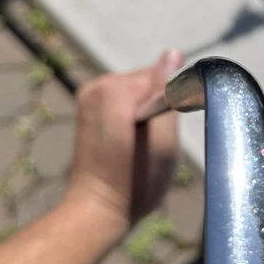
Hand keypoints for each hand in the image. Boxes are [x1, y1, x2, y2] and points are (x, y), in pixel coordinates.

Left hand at [65, 49, 183, 238]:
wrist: (97, 209)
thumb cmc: (136, 182)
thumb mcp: (163, 141)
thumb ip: (170, 94)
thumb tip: (173, 54)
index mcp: (114, 89)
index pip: (164, 78)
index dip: (173, 105)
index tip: (164, 135)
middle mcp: (97, 85)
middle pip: (149, 82)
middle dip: (159, 108)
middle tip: (153, 145)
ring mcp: (89, 94)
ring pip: (139, 91)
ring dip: (148, 114)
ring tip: (141, 146)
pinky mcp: (89, 106)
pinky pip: (126, 100)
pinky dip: (135, 117)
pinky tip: (130, 143)